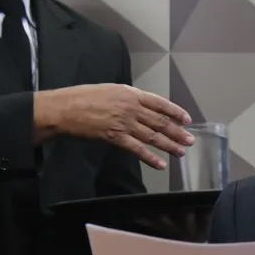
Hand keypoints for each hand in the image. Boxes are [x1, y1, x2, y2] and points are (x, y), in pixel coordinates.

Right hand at [34, 84, 194, 169]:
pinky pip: (137, 149)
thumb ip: (127, 98)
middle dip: (177, 132)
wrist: (65, 109)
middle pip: (160, 121)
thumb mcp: (110, 90)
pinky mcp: (115, 137)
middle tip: (190, 140)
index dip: (175, 112)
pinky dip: (150, 158)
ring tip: (181, 152)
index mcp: (130, 94)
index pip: (160, 103)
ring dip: (169, 145)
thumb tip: (140, 106)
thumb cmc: (83, 97)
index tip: (187, 119)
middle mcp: (131, 107)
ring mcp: (124, 123)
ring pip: (152, 136)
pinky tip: (160, 164)